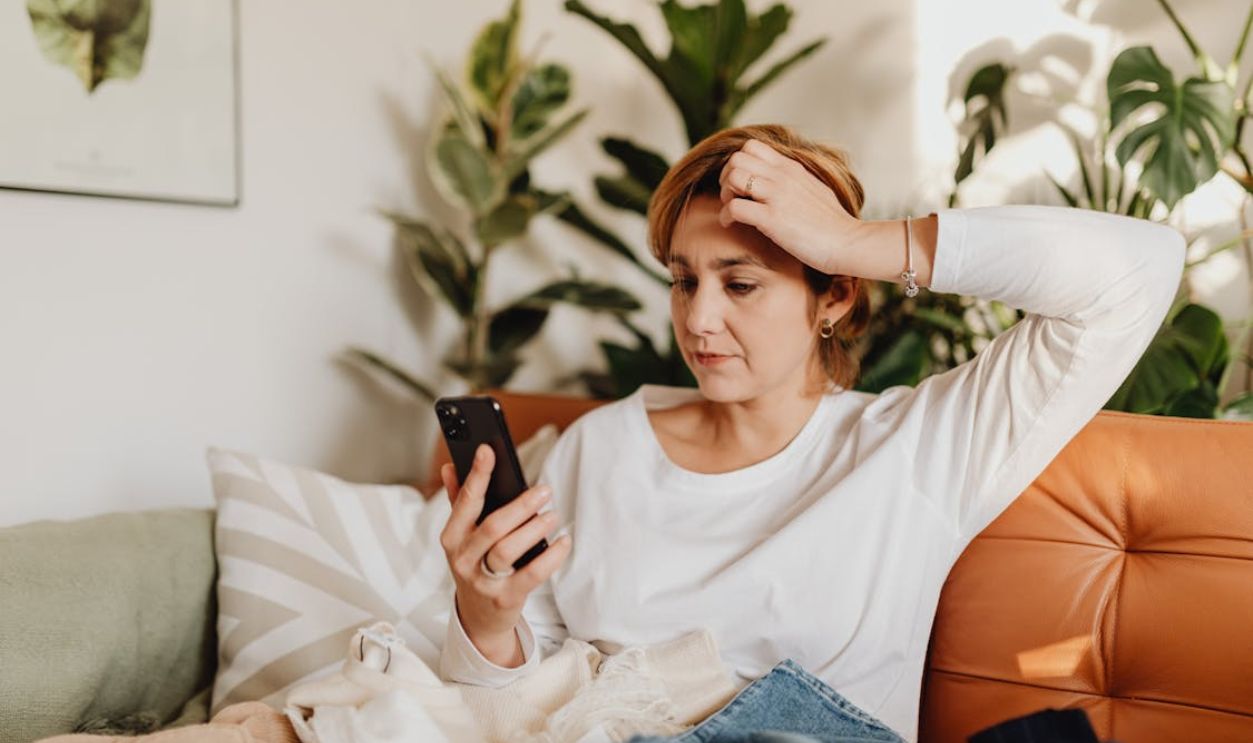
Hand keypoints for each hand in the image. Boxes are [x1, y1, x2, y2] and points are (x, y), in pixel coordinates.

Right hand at [438, 444, 570, 663]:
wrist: (479, 618)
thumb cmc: (475, 565)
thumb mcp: (462, 537)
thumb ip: (458, 501)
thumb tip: (450, 466)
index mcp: (452, 538)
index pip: (465, 501)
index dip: (477, 475)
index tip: (488, 450)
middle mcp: (463, 559)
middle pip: (493, 526)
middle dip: (521, 505)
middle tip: (545, 490)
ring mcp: (483, 581)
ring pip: (508, 550)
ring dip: (534, 529)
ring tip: (553, 515)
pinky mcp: (505, 598)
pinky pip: (531, 574)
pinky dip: (551, 556)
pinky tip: (563, 541)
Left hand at [717, 138, 863, 274]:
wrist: (848, 242)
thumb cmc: (832, 223)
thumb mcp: (814, 189)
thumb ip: (794, 180)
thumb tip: (779, 180)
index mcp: (791, 168)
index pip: (752, 146)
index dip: (738, 163)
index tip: (741, 184)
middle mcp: (782, 177)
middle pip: (736, 158)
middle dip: (726, 177)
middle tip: (731, 197)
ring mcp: (777, 196)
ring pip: (733, 177)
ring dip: (725, 194)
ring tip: (732, 210)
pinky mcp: (772, 219)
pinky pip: (735, 207)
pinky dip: (726, 216)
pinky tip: (732, 225)